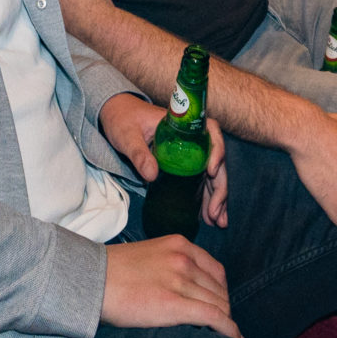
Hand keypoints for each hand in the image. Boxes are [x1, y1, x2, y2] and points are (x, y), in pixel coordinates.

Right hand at [101, 237, 235, 335]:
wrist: (89, 280)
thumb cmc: (112, 272)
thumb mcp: (149, 255)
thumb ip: (171, 265)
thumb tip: (185, 289)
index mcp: (179, 244)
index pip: (216, 271)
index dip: (221, 292)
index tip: (219, 305)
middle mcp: (184, 259)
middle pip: (219, 289)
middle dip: (223, 309)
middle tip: (220, 326)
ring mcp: (180, 280)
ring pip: (219, 304)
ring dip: (226, 321)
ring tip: (226, 336)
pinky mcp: (175, 304)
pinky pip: (213, 317)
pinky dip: (228, 330)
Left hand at [103, 94, 229, 231]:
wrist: (116, 116)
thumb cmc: (123, 119)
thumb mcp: (128, 135)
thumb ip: (139, 153)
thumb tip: (152, 175)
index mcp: (183, 124)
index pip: (211, 132)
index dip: (217, 150)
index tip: (212, 171)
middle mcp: (192, 138)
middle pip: (215, 160)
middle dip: (219, 188)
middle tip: (215, 213)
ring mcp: (189, 153)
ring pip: (212, 175)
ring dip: (217, 198)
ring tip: (217, 221)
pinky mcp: (182, 165)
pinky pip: (200, 181)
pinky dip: (206, 198)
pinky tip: (207, 216)